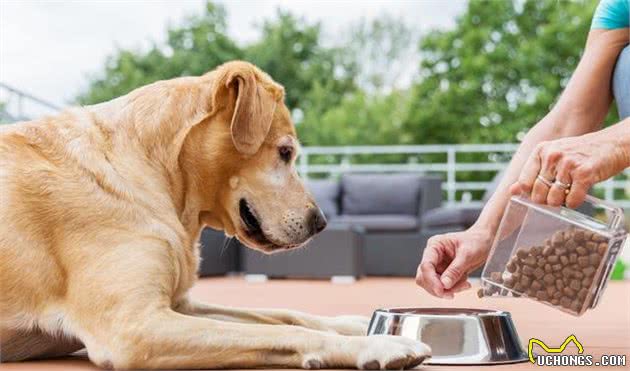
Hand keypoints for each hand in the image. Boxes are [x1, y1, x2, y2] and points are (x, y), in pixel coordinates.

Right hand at [415, 227, 491, 297]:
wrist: (485, 242)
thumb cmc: (476, 241)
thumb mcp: (468, 254)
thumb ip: (455, 270)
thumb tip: (445, 284)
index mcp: (435, 245)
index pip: (426, 265)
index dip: (431, 280)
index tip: (441, 290)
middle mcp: (433, 256)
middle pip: (424, 277)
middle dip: (438, 287)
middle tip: (452, 293)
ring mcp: (437, 265)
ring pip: (433, 284)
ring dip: (448, 289)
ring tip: (464, 285)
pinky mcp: (444, 273)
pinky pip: (443, 286)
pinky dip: (454, 288)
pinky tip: (465, 283)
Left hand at [510, 131, 629, 207]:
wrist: (611, 144)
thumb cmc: (578, 154)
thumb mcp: (552, 157)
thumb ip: (532, 174)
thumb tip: (511, 191)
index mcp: (540, 151)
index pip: (524, 183)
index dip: (531, 193)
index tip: (542, 192)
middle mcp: (552, 155)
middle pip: (537, 194)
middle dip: (546, 200)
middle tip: (558, 194)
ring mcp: (568, 164)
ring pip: (553, 199)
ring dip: (561, 203)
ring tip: (568, 192)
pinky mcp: (584, 173)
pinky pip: (572, 201)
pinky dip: (574, 203)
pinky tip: (579, 194)